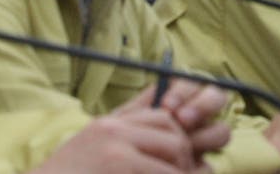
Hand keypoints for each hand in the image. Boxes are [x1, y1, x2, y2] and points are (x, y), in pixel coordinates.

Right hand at [31, 108, 195, 173]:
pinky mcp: (119, 169)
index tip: (179, 163)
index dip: (178, 141)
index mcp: (110, 126)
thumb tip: (163, 112)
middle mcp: (114, 133)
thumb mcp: (95, 149)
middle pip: (173, 137)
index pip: (163, 119)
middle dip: (184, 161)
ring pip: (173, 163)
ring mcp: (116, 154)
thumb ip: (126, 132)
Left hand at [126, 80, 229, 168]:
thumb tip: (158, 88)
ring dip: (206, 136)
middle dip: (202, 106)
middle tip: (182, 120)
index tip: (166, 105)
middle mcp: (197, 114)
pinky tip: (184, 168)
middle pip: (217, 97)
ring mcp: (204, 139)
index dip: (183, 92)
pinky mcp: (202, 166)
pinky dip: (200, 167)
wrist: (120, 163)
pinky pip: (211, 164)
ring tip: (185, 146)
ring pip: (222, 130)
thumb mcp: (127, 120)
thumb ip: (144, 104)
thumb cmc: (124, 137)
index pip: (192, 83)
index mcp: (180, 96)